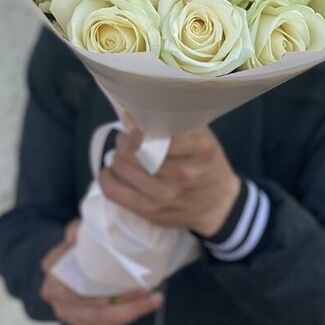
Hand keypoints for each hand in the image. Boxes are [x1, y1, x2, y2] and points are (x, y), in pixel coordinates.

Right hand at [39, 219, 162, 324]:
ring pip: (101, 321)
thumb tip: (74, 237)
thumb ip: (76, 229)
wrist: (71, 261)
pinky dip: (124, 318)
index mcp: (53, 274)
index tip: (131, 278)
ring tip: (155, 300)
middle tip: (152, 292)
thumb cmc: (79, 244)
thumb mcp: (77, 231)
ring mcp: (68, 314)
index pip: (76, 290)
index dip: (102, 290)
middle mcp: (56, 299)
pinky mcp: (81, 323)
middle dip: (125, 304)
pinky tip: (144, 307)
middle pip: (93, 310)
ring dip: (130, 313)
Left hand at [100, 118, 240, 236]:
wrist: (218, 204)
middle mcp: (184, 174)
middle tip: (127, 135)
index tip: (133, 118)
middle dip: (125, 139)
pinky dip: (106, 177)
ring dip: (117, 154)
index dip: (138, 124)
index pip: (159, 132)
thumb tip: (138, 113)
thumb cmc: (207, 164)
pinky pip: (114, 191)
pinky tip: (110, 170)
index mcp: (200, 150)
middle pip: (135, 149)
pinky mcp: (151, 211)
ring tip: (123, 150)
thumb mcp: (204, 137)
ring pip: (122, 167)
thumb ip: (177, 123)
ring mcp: (166, 195)